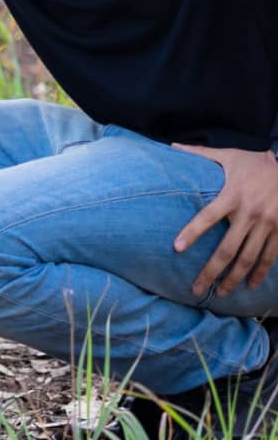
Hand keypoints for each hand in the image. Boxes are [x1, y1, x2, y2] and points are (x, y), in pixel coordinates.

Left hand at [172, 144, 277, 297]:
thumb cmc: (252, 162)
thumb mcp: (226, 154)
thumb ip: (199, 153)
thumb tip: (171, 146)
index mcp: (232, 195)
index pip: (207, 217)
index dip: (192, 232)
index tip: (177, 248)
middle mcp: (249, 213)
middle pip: (227, 249)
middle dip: (211, 271)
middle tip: (196, 289)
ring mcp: (267, 224)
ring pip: (249, 258)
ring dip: (234, 278)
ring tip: (220, 294)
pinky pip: (270, 256)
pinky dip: (260, 273)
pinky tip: (250, 285)